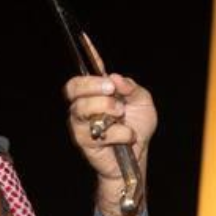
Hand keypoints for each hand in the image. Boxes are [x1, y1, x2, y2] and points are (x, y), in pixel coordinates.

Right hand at [62, 73, 156, 215]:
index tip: (98, 61)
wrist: (139, 154)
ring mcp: (80, 125)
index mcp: (94, 94)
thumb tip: (116, 78)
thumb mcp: (142, 102)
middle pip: (73, 89)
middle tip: (112, 90)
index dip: (86, 71)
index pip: (80, 78)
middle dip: (94, 85)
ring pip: (82, 108)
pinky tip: (128, 135)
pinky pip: (99, 132)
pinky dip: (120, 132)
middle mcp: (82, 107)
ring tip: (121, 114)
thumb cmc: (137, 126)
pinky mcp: (84, 142)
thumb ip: (131, 87)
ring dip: (106, 107)